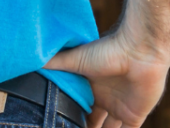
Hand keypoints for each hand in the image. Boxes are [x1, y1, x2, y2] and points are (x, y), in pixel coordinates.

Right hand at [44, 30, 169, 127]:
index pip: (77, 110)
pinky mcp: (135, 116)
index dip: (68, 119)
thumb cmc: (108, 50)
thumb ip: (54, 62)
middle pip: (91, 123)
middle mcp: (105, 99)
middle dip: (81, 127)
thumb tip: (29, 59)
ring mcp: (121, 108)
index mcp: (91, 88)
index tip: (54, 124)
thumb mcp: (76, 59)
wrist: (140, 49)